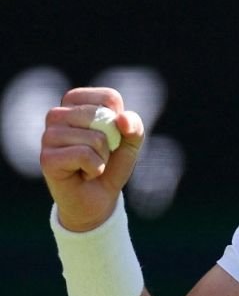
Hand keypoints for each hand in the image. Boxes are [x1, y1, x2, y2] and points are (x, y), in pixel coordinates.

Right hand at [41, 87, 144, 231]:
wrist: (98, 198)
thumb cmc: (111, 164)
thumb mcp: (131, 142)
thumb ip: (134, 125)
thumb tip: (121, 119)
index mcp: (75, 102)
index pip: (109, 97)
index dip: (121, 120)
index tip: (112, 135)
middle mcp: (56, 114)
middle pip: (102, 117)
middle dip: (112, 141)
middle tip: (99, 154)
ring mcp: (48, 136)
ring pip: (95, 138)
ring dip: (102, 157)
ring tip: (90, 164)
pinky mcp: (46, 158)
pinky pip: (84, 155)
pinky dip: (94, 168)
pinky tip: (83, 174)